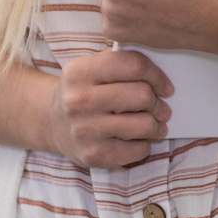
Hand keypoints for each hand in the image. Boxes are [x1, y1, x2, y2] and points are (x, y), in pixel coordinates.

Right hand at [44, 49, 173, 167]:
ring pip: (144, 125)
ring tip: (157, 124)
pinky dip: (145, 145)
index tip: (166, 86)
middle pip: (142, 95)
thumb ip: (120, 62)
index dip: (157, 75)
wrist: (51, 122)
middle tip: (162, 107)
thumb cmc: (83, 89)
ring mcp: (85, 130)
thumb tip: (160, 71)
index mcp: (81, 71)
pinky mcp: (93, 156)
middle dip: (159, 103)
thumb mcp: (91, 66)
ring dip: (157, 125)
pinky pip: (137, 150)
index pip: (133, 65)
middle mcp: (80, 100)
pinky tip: (139, 139)